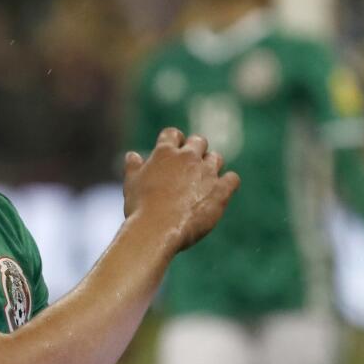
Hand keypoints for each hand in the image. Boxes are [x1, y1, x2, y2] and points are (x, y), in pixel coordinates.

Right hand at [123, 127, 239, 252]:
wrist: (157, 230)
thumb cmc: (140, 208)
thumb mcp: (131, 184)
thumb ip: (133, 167)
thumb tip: (132, 155)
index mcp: (165, 152)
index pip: (172, 134)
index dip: (173, 141)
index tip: (173, 152)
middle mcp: (188, 157)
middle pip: (198, 141)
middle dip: (196, 150)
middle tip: (190, 167)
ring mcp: (206, 172)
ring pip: (216, 158)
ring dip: (211, 166)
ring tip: (203, 182)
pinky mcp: (220, 190)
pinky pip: (232, 179)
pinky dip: (228, 182)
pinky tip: (220, 191)